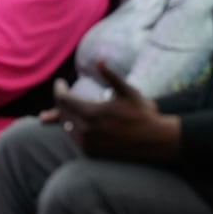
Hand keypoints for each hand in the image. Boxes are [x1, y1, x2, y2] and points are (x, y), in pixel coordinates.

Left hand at [51, 63, 180, 163]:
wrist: (153, 142)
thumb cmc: (142, 114)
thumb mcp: (128, 91)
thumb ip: (110, 76)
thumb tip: (99, 60)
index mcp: (92, 112)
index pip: (64, 100)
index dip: (59, 90)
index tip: (61, 82)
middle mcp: (86, 130)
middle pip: (63, 113)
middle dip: (61, 101)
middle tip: (63, 93)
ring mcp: (88, 144)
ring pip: (66, 127)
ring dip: (65, 115)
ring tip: (68, 106)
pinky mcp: (91, 153)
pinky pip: (74, 139)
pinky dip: (72, 128)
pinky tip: (76, 121)